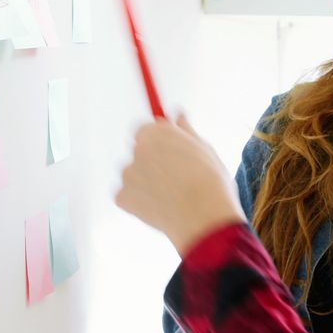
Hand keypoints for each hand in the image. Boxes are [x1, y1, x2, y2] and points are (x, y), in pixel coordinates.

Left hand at [116, 114, 245, 255]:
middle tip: (174, 178)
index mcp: (157, 132)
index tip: (168, 150)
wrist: (204, 218)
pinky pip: (127, 197)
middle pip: (139, 151)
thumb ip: (185, 130)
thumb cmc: (210, 182)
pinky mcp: (122, 197)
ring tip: (171, 196)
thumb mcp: (204, 149)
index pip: (146, 129)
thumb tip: (178, 114)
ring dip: (144, 182)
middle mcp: (138, 148)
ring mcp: (127, 173)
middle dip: (152, 162)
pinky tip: (160, 208)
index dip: (158, 141)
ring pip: (133, 175)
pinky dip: (139, 203)